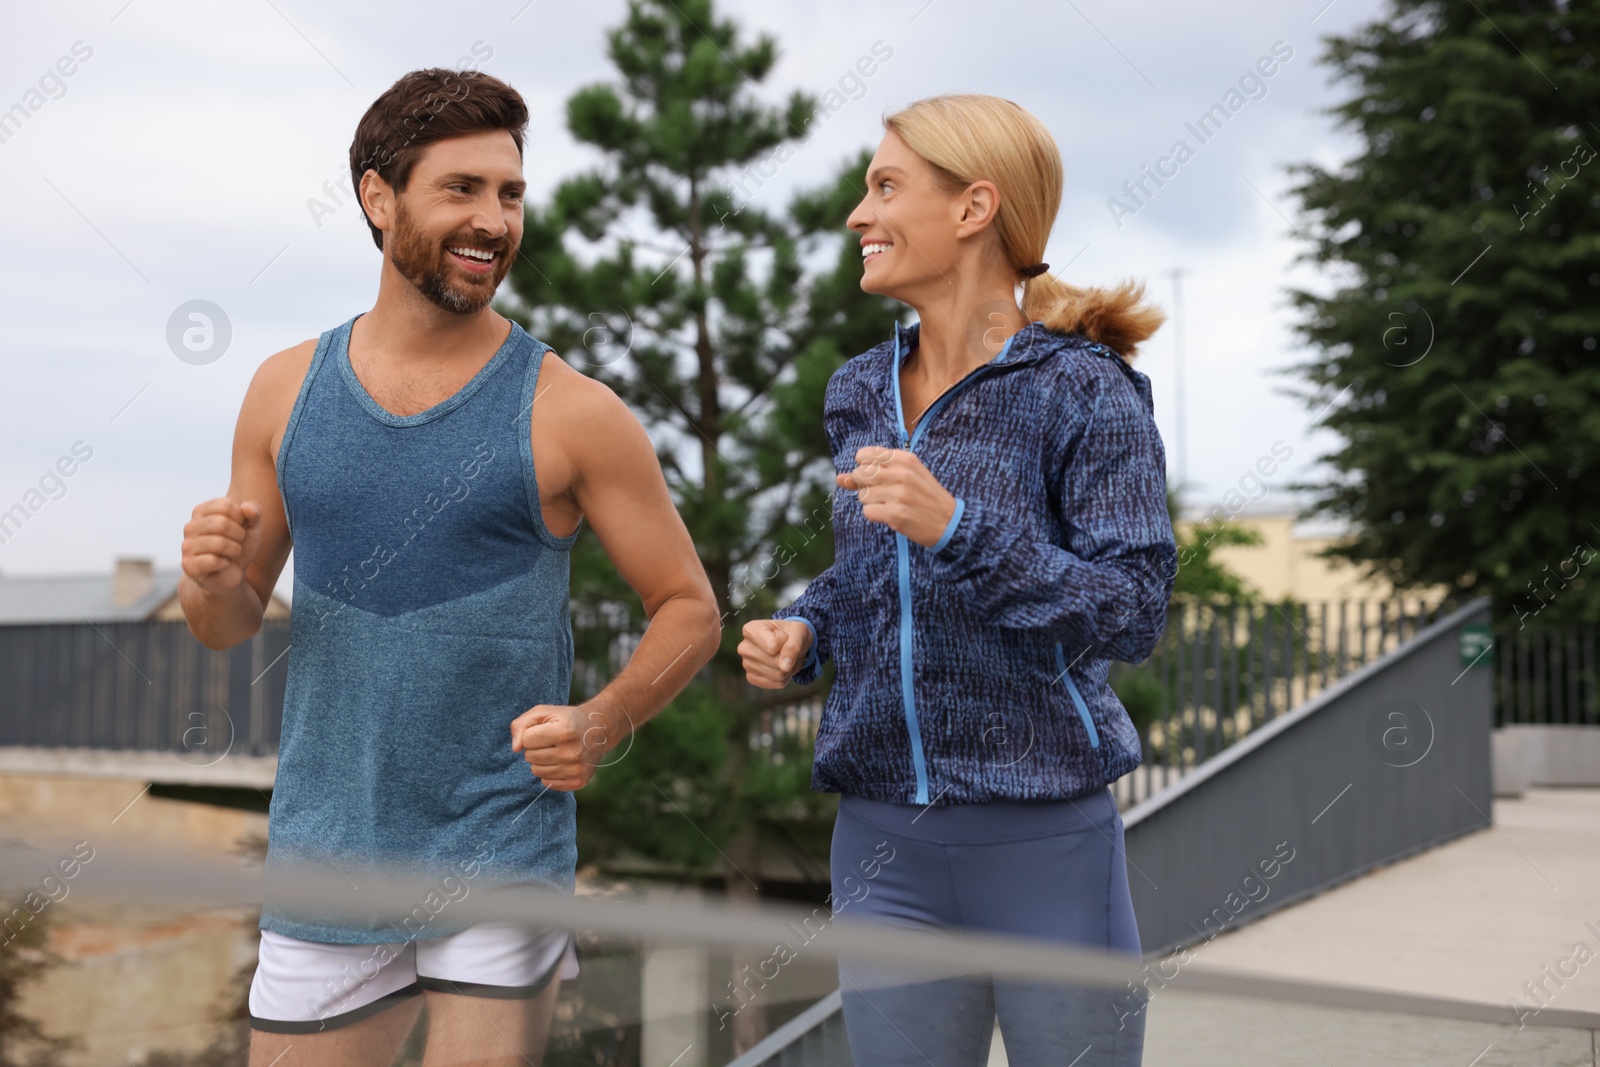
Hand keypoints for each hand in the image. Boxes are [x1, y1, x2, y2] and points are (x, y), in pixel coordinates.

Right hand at [182, 498, 262, 595]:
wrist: (231, 574)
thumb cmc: (239, 545)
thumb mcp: (252, 527)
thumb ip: (255, 512)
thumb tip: (246, 507)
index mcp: (201, 511)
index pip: (225, 505)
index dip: (241, 518)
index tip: (240, 528)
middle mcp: (190, 526)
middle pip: (222, 523)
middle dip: (239, 536)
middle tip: (237, 543)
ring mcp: (186, 546)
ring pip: (219, 543)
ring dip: (234, 551)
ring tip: (231, 554)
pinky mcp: (188, 565)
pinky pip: (213, 561)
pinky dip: (226, 564)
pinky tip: (222, 565)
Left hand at [509, 702, 616, 790]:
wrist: (599, 730)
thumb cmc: (566, 720)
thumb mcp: (543, 712)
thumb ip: (521, 724)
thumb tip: (515, 748)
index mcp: (564, 732)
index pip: (526, 740)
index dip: (532, 733)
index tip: (545, 730)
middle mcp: (572, 752)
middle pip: (530, 757)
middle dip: (535, 748)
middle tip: (551, 741)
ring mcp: (576, 769)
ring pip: (536, 771)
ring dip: (541, 761)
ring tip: (556, 751)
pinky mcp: (579, 781)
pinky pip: (547, 783)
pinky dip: (550, 773)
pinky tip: (561, 762)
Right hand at [739, 619, 813, 687]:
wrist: (789, 643)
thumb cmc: (792, 633)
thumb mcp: (798, 631)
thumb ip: (793, 646)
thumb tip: (784, 668)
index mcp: (750, 630)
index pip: (773, 646)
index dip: (785, 642)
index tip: (783, 636)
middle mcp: (744, 647)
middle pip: (774, 661)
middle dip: (787, 658)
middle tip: (785, 649)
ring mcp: (746, 664)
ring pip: (777, 674)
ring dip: (788, 668)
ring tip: (783, 657)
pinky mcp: (752, 678)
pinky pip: (776, 683)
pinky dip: (785, 677)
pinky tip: (780, 667)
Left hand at [838, 446, 957, 547]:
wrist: (949, 522)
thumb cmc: (925, 496)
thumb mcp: (905, 476)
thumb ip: (873, 472)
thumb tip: (840, 478)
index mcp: (904, 458)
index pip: (863, 455)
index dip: (864, 468)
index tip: (877, 477)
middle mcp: (900, 473)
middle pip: (859, 475)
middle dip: (865, 486)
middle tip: (884, 493)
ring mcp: (897, 494)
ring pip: (862, 495)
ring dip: (872, 503)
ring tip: (891, 504)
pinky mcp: (894, 514)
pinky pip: (867, 512)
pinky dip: (876, 516)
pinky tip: (891, 515)